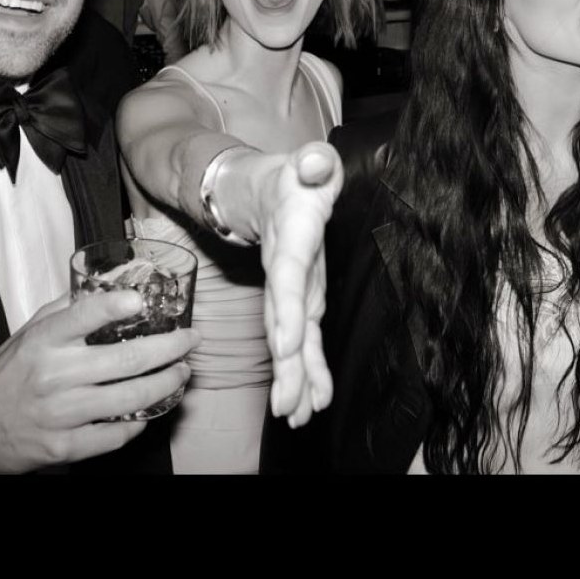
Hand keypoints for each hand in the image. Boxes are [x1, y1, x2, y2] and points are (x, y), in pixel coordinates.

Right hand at [0, 290, 198, 473]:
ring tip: (181, 372)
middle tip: (190, 340)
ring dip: (165, 384)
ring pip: (129, 398)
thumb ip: (66, 309)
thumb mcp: (29, 332)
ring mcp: (60, 415)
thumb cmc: (8, 374)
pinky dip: (138, 421)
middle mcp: (53, 376)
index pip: (82, 316)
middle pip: (125, 360)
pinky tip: (150, 409)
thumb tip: (109, 286)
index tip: (141, 300)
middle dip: (168, 349)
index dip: (114, 306)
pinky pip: (114, 434)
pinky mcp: (63, 448)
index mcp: (43, 342)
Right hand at [258, 142, 342, 428]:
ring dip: (292, 380)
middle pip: (282, 322)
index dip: (286, 311)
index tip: (284, 347)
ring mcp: (291, 292)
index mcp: (290, 240)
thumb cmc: (295, 177)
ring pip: (288, 340)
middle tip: (287, 406)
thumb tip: (314, 162)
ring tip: (296, 416)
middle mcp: (286, 274)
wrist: (264, 193)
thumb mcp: (308, 162)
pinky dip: (304, 373)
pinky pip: (301, 342)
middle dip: (284, 366)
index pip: (288, 277)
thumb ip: (314, 162)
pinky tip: (310, 404)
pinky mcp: (300, 304)